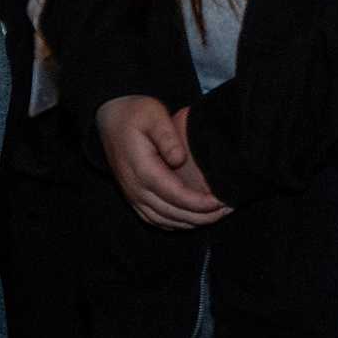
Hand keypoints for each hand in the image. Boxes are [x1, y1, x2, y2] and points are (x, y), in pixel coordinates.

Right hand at [98, 95, 228, 228]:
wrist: (111, 119)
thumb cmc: (135, 114)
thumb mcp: (153, 115)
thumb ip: (167, 137)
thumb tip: (179, 160)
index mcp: (143, 170)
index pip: (176, 195)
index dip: (200, 203)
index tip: (221, 201)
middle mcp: (136, 189)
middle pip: (173, 213)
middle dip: (202, 216)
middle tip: (227, 209)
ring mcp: (133, 196)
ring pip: (165, 221)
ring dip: (192, 222)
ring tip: (216, 215)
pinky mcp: (134, 198)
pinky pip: (155, 220)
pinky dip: (176, 223)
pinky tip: (193, 218)